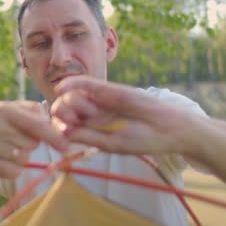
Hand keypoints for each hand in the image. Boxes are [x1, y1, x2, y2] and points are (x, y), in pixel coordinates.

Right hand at [0, 101, 69, 178]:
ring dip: (20, 159)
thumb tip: (55, 122)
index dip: (54, 136)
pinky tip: (0, 162)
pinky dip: (11, 170)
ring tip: (5, 151)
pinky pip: (12, 172)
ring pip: (23, 159)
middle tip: (14, 141)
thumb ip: (30, 112)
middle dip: (28, 145)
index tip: (65, 146)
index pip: (37, 124)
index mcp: (4, 109)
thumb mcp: (5, 111)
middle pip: (32, 144)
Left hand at [50, 76, 186, 154]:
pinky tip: (62, 87)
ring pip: (72, 97)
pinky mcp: (108, 89)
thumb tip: (62, 132)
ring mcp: (98, 101)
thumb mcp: (110, 143)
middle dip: (62, 114)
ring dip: (72, 104)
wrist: (166, 127)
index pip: (65, 126)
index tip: (63, 131)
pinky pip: (85, 83)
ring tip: (94, 112)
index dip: (59, 127)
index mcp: (90, 130)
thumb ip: (87, 137)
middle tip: (74, 120)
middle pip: (64, 110)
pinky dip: (73, 82)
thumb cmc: (141, 139)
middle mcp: (90, 114)